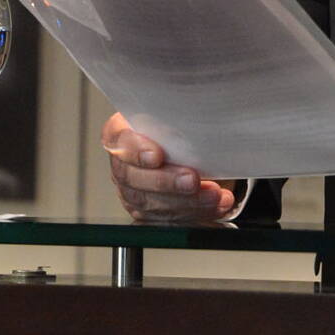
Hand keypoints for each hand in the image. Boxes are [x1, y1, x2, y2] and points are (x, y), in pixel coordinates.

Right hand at [102, 112, 239, 222]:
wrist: (190, 153)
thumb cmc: (181, 130)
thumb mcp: (179, 117)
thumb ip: (181, 117)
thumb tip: (206, 114)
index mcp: (122, 132)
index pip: (117, 139)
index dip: (134, 149)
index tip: (157, 155)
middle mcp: (123, 165)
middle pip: (133, 178)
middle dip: (166, 182)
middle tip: (192, 180)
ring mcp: (132, 193)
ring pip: (151, 204)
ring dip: (187, 202)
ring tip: (214, 194)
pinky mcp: (148, 214)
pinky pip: (168, 220)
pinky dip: (197, 214)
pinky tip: (216, 206)